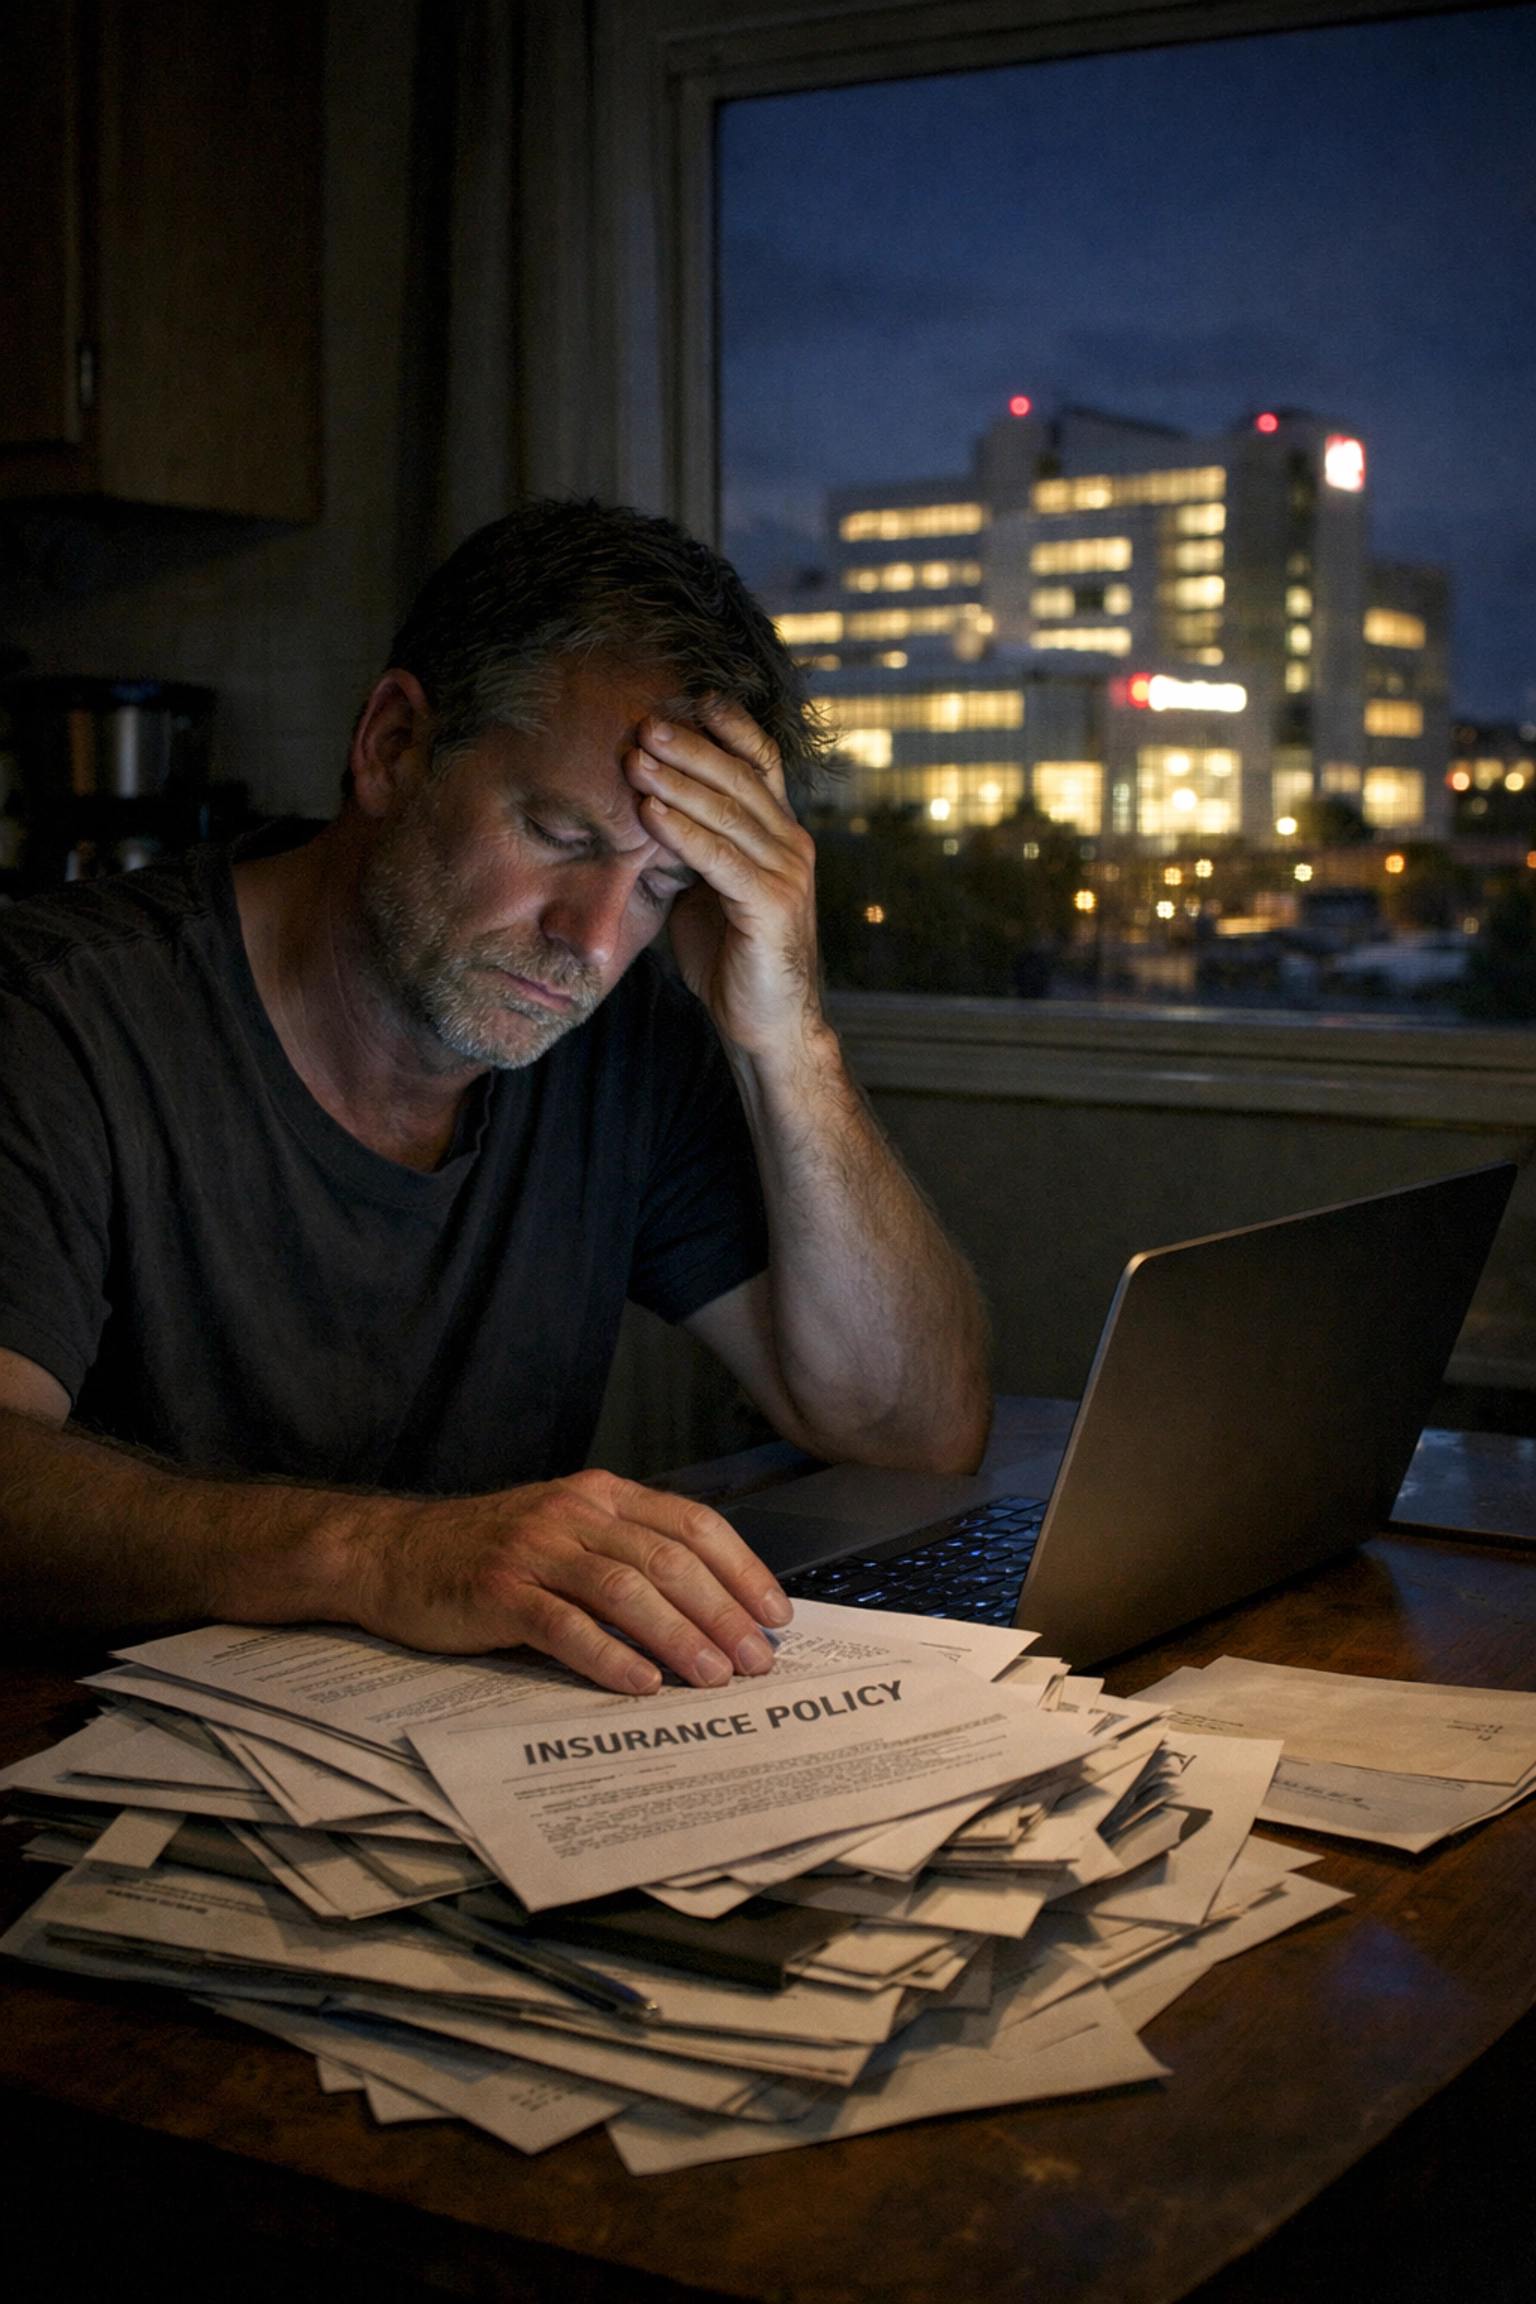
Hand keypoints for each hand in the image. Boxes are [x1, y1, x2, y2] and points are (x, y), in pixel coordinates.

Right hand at [351, 1469, 792, 1692]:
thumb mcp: (565, 1533)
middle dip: (723, 1614)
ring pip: (627, 1591)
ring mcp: (536, 1550)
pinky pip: (566, 1625)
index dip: (741, 1569)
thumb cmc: (489, 1554)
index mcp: (602, 1495)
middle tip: (756, 1660)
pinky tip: (641, 1684)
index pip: (692, 1525)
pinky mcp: (500, 1592)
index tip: (774, 1614)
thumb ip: (626, 1552)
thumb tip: (711, 1606)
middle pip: (669, 1561)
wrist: (394, 1555)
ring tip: (713, 1678)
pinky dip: (610, 1657)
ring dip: (679, 1637)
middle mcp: (575, 1513)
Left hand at [624, 700, 823, 1062]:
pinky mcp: (772, 905)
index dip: (731, 727)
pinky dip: (683, 832)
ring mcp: (787, 873)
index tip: (691, 697)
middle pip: (740, 777)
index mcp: (779, 833)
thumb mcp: (706, 890)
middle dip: (690, 746)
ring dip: (678, 782)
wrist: (767, 1025)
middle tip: (644, 722)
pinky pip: (721, 858)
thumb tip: (643, 811)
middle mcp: (792, 843)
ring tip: (635, 759)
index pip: (761, 763)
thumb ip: (690, 849)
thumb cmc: (733, 959)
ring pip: (729, 811)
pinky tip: (650, 813)